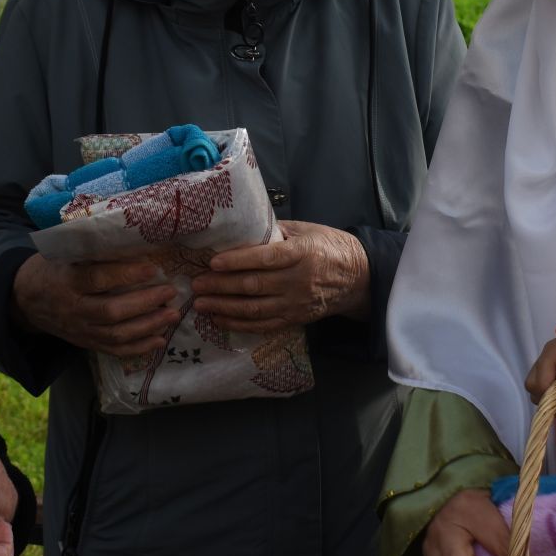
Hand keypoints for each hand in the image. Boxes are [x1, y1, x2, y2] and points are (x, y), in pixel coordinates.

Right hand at [12, 253, 178, 356]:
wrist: (26, 299)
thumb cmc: (52, 268)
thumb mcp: (63, 254)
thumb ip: (90, 250)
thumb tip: (131, 239)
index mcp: (67, 281)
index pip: (98, 279)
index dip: (126, 275)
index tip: (153, 269)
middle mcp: (73, 309)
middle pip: (112, 311)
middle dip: (145, 303)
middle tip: (170, 292)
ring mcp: (79, 330)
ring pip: (116, 334)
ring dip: (148, 326)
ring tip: (172, 315)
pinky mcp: (85, 343)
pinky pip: (114, 350)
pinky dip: (139, 348)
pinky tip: (160, 339)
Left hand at [188, 219, 369, 332]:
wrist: (359, 278)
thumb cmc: (330, 247)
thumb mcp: (308, 230)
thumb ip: (277, 232)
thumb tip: (242, 230)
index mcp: (302, 253)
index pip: (266, 258)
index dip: (238, 261)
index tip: (213, 262)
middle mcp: (298, 280)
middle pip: (254, 286)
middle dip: (221, 286)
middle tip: (196, 284)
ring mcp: (296, 303)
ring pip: (255, 309)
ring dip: (224, 307)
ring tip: (201, 303)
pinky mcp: (295, 318)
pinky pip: (263, 325)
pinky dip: (239, 324)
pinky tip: (220, 319)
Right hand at [525, 328, 555, 405]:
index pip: (542, 372)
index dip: (549, 392)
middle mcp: (548, 354)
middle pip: (532, 383)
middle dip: (548, 399)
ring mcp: (546, 363)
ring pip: (535, 388)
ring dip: (551, 400)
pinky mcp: (549, 371)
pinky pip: (543, 388)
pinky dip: (554, 398)